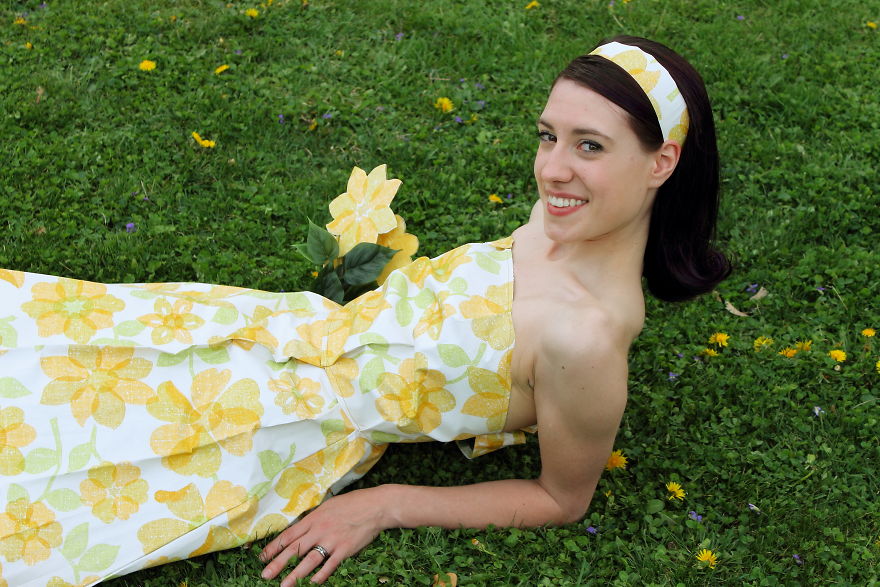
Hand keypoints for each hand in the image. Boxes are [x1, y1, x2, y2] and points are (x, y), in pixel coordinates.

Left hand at [259, 487, 389, 584]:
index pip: (289, 534)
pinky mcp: (345, 549)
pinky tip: (312, 583)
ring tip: (283, 585)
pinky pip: (330, 565)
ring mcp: (332, 540)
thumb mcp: (329, 506)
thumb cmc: (353, 503)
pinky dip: (321, 575)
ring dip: (295, 574)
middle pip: (295, 549)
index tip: (262, 557)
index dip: (274, 547)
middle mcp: (320, 529)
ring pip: (309, 560)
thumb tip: (302, 528)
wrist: (376, 506)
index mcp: (314, 518)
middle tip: (265, 575)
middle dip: (278, 563)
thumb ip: (315, 518)